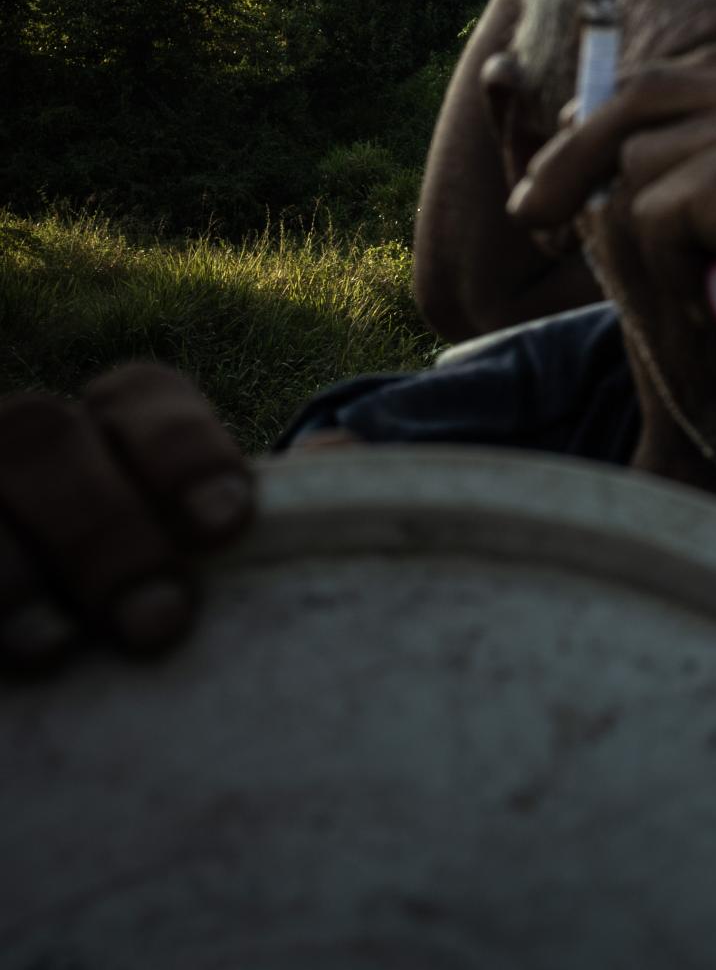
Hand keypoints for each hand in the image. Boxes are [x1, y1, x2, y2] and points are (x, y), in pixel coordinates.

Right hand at [0, 365, 254, 672]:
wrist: (62, 655)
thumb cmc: (154, 609)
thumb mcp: (207, 556)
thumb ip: (277, 501)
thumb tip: (345, 455)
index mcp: (106, 425)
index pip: (142, 396)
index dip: (184, 451)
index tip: (228, 527)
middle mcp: (15, 442)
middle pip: (39, 436)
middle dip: (102, 527)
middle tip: (159, 623)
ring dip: (5, 574)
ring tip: (55, 651)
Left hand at [506, 49, 715, 613]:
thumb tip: (590, 128)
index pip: (697, 69)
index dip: (624, 115)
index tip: (572, 164)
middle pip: (649, 91)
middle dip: (576, 151)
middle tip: (533, 212)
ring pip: (639, 157)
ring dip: (649, 238)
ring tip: (706, 294)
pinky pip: (649, 211)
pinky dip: (667, 272)